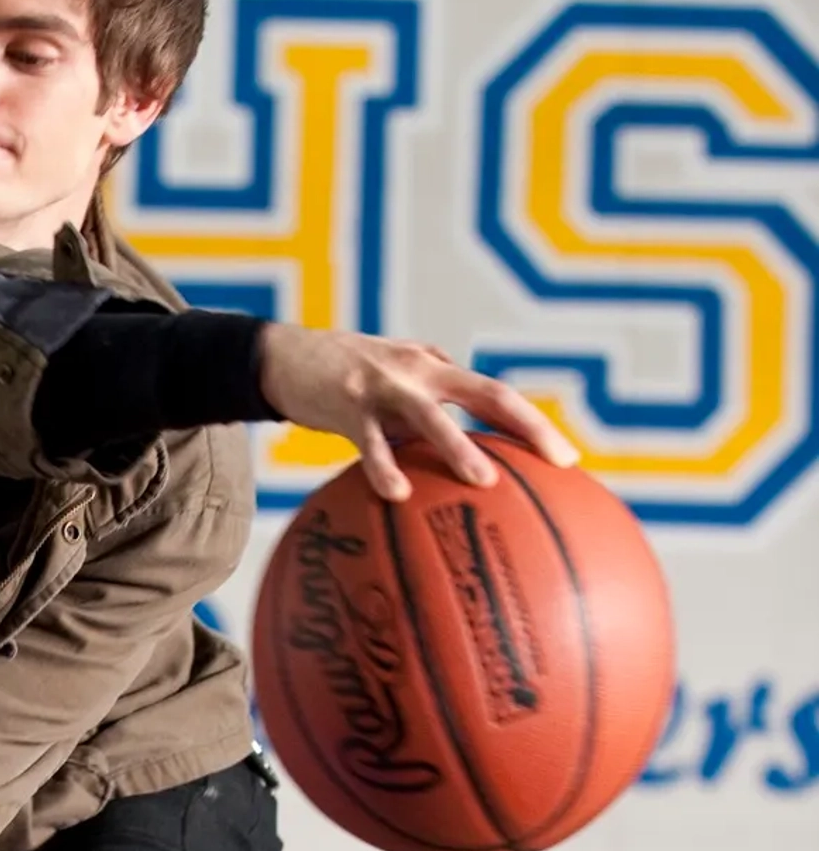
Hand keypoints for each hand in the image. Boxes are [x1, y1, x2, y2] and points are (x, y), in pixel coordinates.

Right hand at [257, 326, 578, 501]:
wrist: (282, 356)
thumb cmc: (342, 380)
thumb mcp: (392, 387)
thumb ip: (425, 410)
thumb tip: (457, 458)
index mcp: (437, 370)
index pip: (497, 396)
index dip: (534, 424)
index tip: (567, 460)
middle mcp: (420, 371)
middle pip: (488, 394)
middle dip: (528, 426)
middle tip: (559, 461)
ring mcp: (384, 385)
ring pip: (431, 417)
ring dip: (460, 448)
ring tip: (485, 481)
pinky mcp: (346, 403)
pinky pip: (369, 442)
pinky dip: (385, 467)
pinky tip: (397, 494)